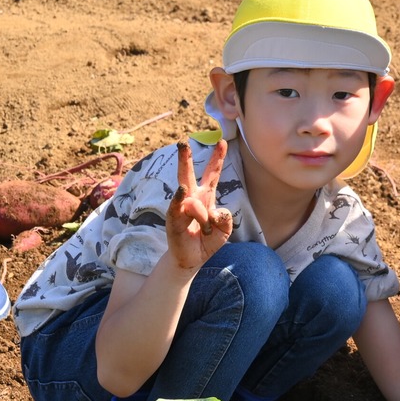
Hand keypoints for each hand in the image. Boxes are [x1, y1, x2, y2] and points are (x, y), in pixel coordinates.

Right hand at [166, 140, 233, 269]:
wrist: (193, 258)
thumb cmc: (208, 240)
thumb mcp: (225, 230)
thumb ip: (226, 219)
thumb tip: (215, 212)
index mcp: (206, 196)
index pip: (212, 174)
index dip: (217, 158)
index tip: (222, 141)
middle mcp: (192, 198)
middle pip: (188, 174)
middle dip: (185, 158)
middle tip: (182, 142)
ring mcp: (180, 207)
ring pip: (193, 200)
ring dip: (203, 216)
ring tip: (206, 230)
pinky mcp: (173, 219)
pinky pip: (178, 207)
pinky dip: (182, 201)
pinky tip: (182, 192)